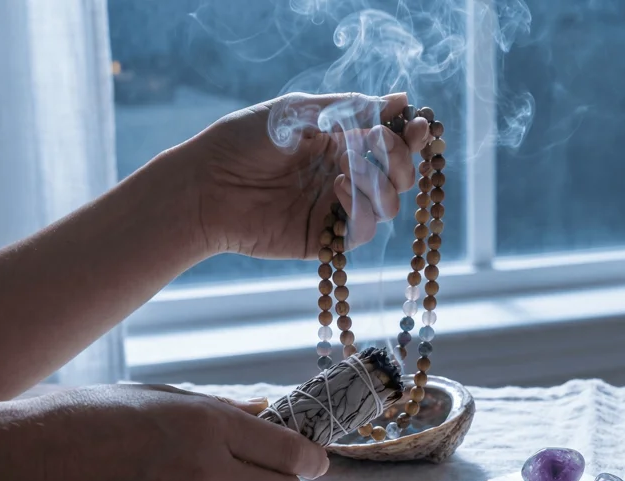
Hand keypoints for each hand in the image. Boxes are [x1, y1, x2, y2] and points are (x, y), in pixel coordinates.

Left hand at [185, 91, 432, 259]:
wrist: (206, 185)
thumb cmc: (244, 140)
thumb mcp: (297, 112)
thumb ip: (349, 107)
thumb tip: (401, 98)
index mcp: (340, 143)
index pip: (391, 141)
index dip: (410, 135)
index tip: (418, 125)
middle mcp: (345, 176)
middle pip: (399, 175)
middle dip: (402, 159)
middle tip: (383, 145)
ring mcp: (336, 208)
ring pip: (389, 205)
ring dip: (379, 182)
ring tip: (348, 166)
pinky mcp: (324, 237)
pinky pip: (363, 230)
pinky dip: (361, 209)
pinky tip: (338, 187)